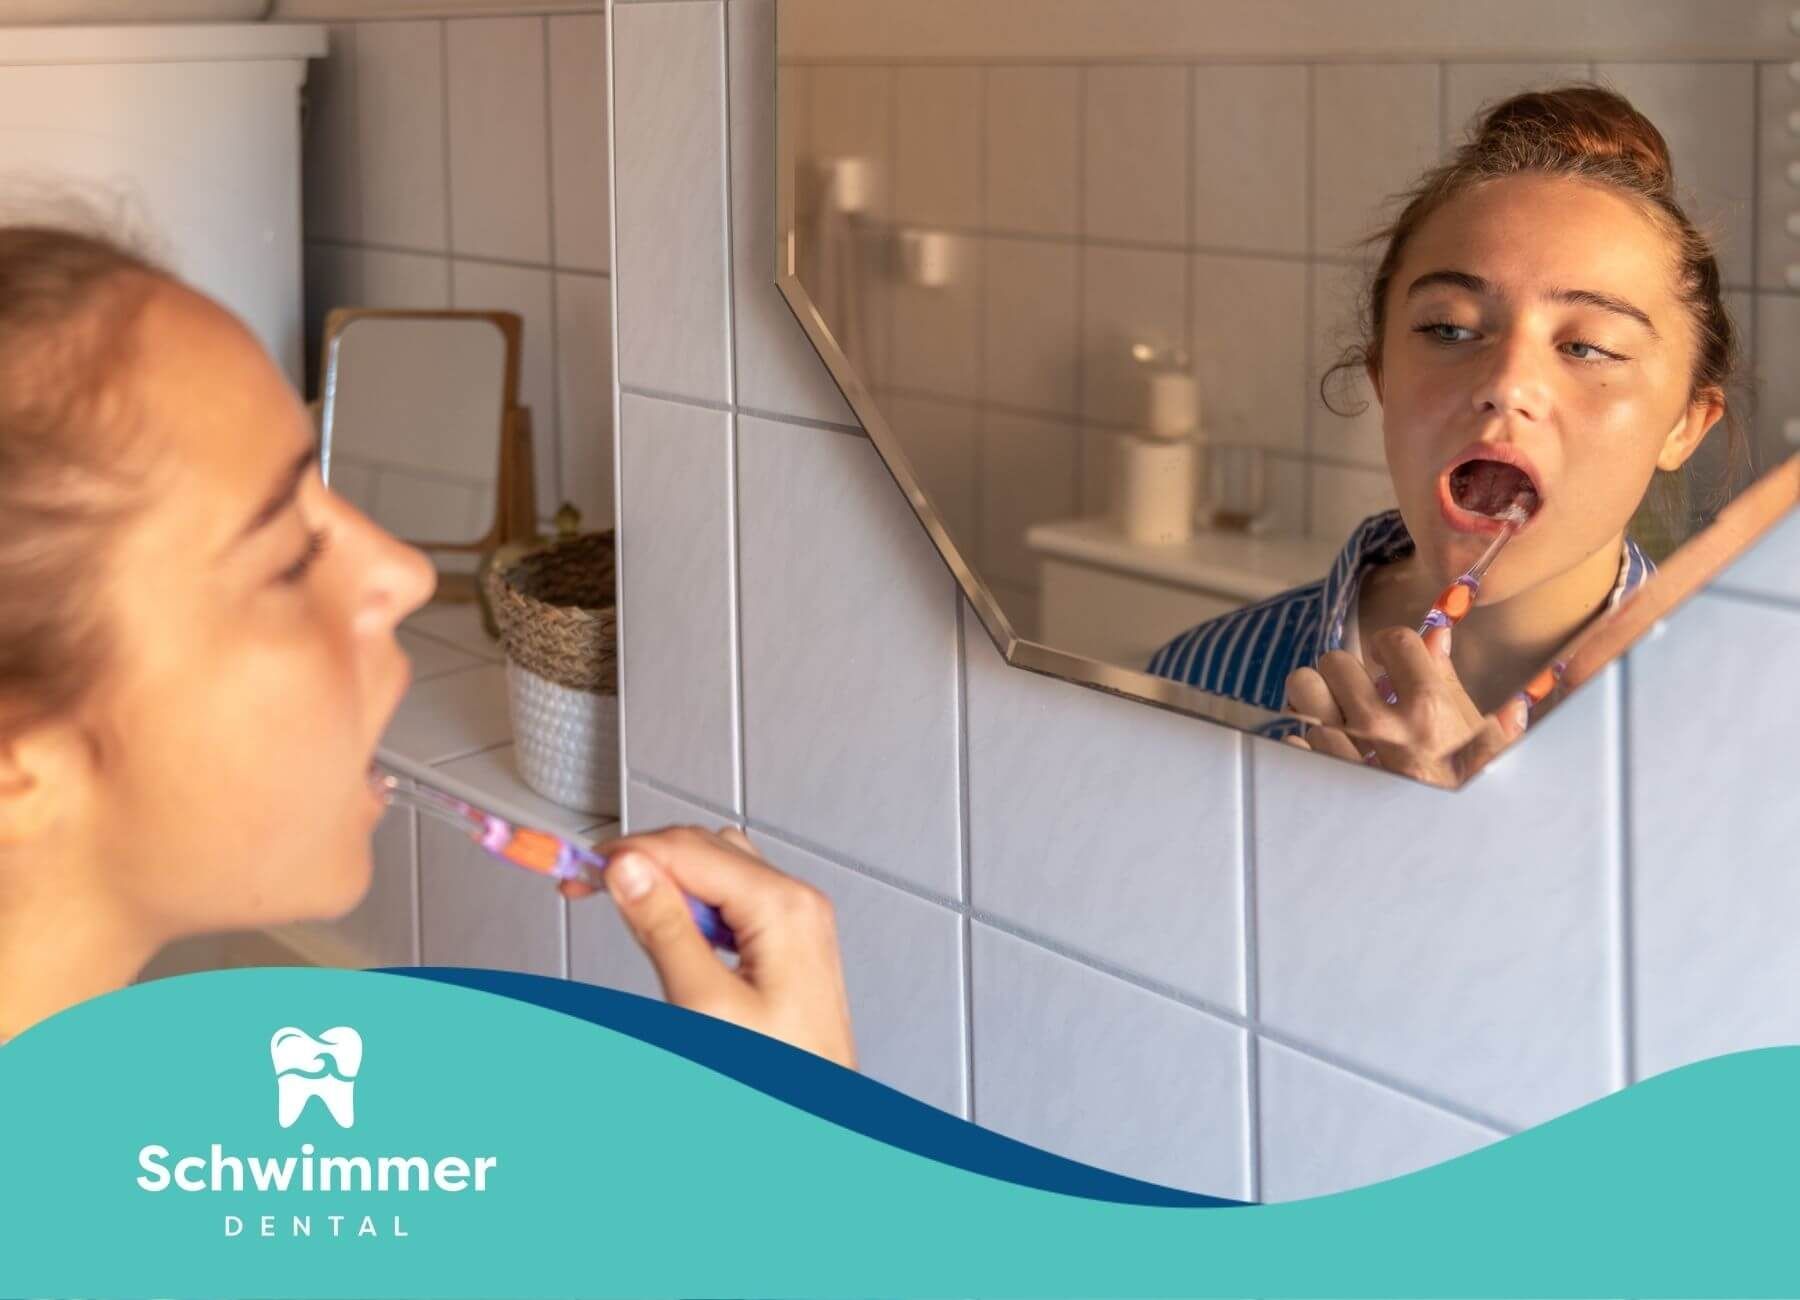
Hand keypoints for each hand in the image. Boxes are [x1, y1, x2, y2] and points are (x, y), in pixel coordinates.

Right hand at [559, 825, 857, 1070]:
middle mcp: (796, 902)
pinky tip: (672, 930)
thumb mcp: (705, 1004)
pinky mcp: (788, 939)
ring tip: (627, 910)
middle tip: (588, 885)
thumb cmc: (778, 1075)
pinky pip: (734, 897)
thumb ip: (664, 929)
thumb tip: (629, 871)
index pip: (688, 849)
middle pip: (704, 847)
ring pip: (718, 866)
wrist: (817, 1117)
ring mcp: (796, 919)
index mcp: (782, 907)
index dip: (626, 854)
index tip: (579, 871)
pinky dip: (694, 902)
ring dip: (668, 878)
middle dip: (643, 860)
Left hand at [1281, 625, 1527, 786]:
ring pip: (1304, 692)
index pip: (1396, 641)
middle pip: (1336, 661)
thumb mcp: (1476, 739)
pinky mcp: (1318, 779)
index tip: (1389, 658)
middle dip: (1347, 670)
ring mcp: (1345, 753)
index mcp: (1429, 712)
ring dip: (1317, 698)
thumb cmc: (1463, 795)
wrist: (1447, 856)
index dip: (1391, 645)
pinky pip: (1292, 739)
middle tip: (1358, 688)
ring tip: (1334, 712)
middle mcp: (1381, 727)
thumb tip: (1436, 634)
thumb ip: (1450, 684)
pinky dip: (1302, 739)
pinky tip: (1324, 748)